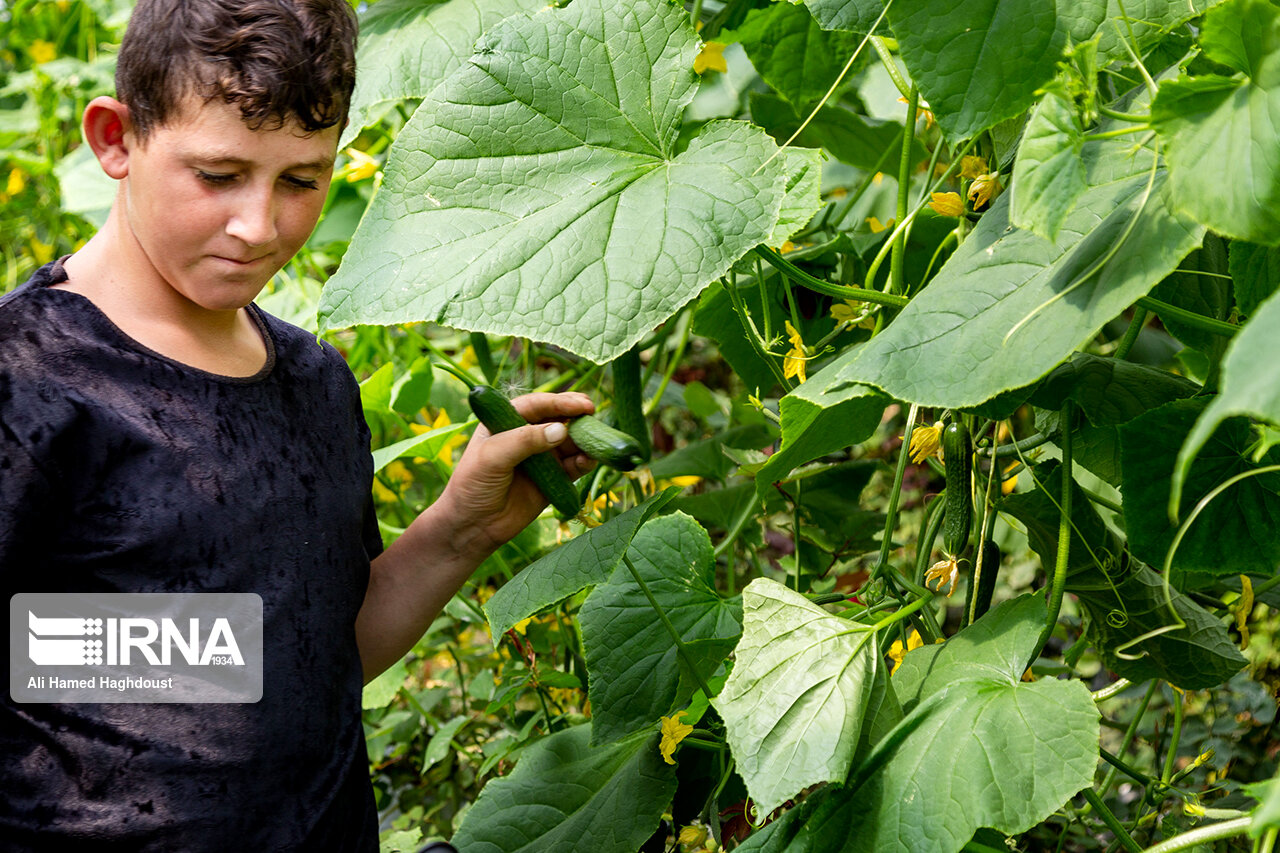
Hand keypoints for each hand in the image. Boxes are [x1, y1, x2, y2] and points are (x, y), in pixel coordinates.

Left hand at [435, 391, 595, 558]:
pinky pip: (574, 466)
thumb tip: (561, 430)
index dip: (559, 402)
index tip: (581, 404)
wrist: (473, 526)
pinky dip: (584, 462)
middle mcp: (528, 435)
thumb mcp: (492, 457)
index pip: (536, 405)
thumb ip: (524, 440)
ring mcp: (543, 457)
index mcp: (507, 421)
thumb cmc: (472, 485)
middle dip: (577, 415)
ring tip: (594, 442)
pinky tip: (588, 461)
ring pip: (570, 442)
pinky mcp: (554, 479)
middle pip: (558, 419)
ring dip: (584, 440)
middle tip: (592, 412)